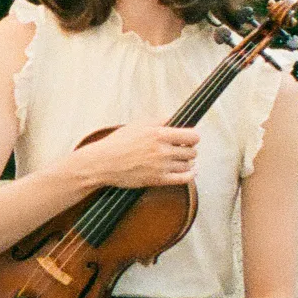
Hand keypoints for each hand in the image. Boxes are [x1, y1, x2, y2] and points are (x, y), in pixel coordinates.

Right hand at [70, 121, 198, 191]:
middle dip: (189, 149)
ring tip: (181, 159)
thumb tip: (174, 117)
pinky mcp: (158, 180)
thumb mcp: (138, 124)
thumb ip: (159, 120)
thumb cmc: (118, 143)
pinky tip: (192, 172)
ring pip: (188, 165)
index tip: (190, 138)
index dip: (193, 137)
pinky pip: (183, 179)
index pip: (192, 136)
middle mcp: (162, 150)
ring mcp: (161, 167)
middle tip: (183, 149)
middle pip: (191, 151)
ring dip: (187, 162)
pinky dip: (190, 175)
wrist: (104, 163)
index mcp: (159, 134)